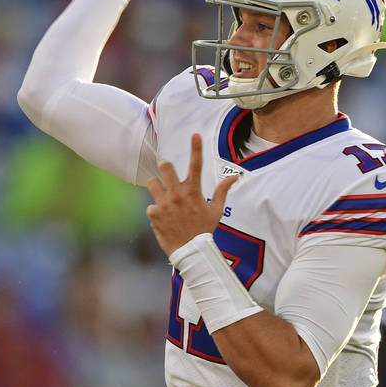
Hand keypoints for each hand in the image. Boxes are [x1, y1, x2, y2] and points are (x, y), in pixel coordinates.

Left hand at [146, 133, 235, 255]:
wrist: (190, 252)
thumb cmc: (204, 230)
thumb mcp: (216, 210)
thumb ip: (222, 191)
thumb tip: (234, 176)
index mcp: (194, 192)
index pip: (196, 165)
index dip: (196, 148)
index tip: (195, 134)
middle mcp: (177, 195)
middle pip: (165, 167)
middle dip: (165, 166)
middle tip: (166, 169)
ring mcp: (164, 204)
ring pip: (152, 183)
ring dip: (156, 188)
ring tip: (163, 198)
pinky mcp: (153, 214)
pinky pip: (150, 206)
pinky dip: (155, 211)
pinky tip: (163, 220)